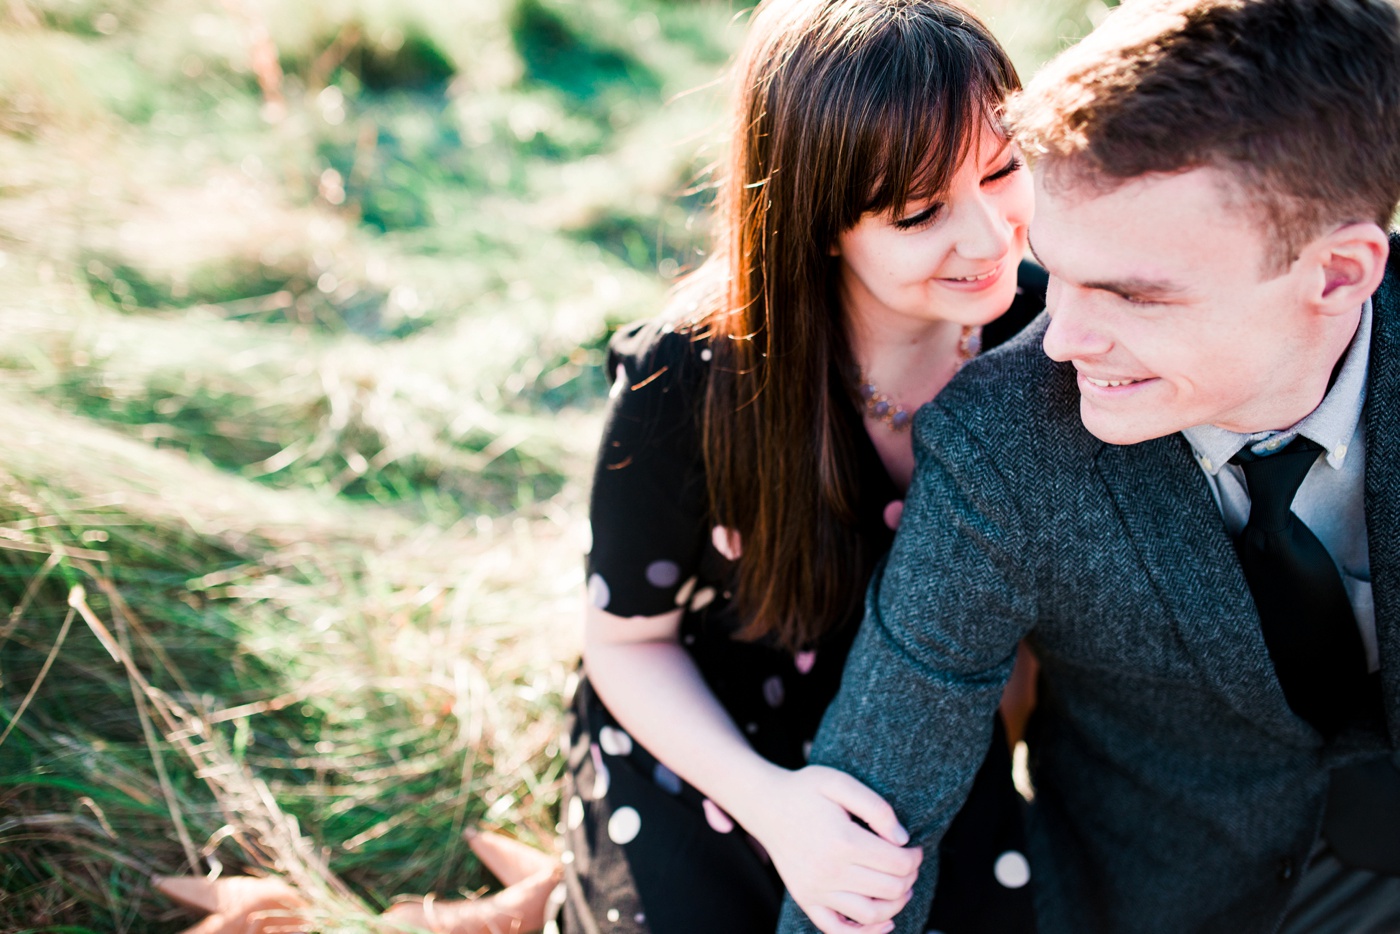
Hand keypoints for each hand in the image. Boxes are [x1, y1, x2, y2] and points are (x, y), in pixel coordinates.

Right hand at [742, 765, 922, 933]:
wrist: (765, 805)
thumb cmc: (804, 791)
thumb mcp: (840, 782)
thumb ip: (876, 807)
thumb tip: (902, 839)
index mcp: (843, 840)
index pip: (898, 863)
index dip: (915, 857)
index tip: (913, 847)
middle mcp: (829, 871)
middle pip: (890, 889)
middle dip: (909, 877)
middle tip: (908, 863)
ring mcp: (816, 890)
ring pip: (871, 914)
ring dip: (896, 904)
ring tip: (899, 886)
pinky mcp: (806, 900)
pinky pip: (838, 930)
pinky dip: (866, 932)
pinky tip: (884, 920)